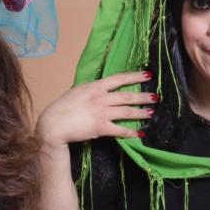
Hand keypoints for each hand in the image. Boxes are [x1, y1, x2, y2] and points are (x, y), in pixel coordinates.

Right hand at [36, 71, 154, 146]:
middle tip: (156, 97)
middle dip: (143, 97)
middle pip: (127, 96)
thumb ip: (91, 90)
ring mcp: (102, 113)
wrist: (53, 124)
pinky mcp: (101, 128)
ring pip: (127, 112)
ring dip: (141, 113)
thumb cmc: (61, 107)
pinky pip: (120, 130)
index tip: (147, 76)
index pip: (119, 79)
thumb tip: (101, 89)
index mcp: (95, 86)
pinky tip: (140, 134)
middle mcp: (101, 98)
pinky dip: (131, 132)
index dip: (135, 77)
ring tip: (151, 113)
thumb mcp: (77, 91)